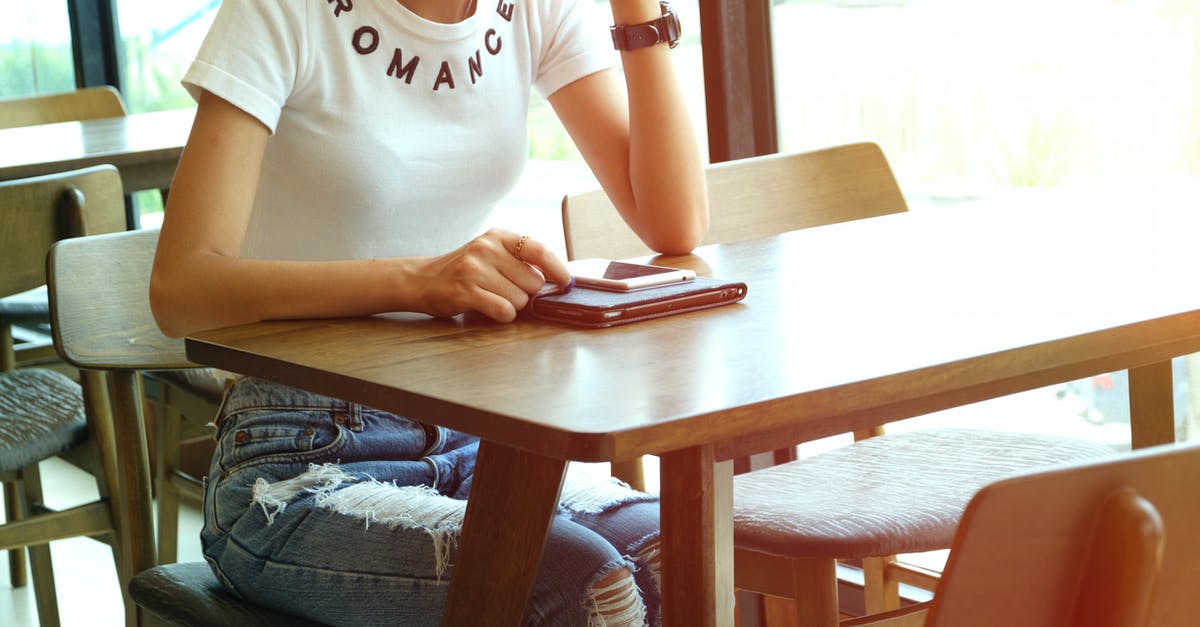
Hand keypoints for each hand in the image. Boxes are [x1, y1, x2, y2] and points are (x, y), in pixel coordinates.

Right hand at [412, 229, 570, 322]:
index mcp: (498, 236)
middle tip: (503, 290)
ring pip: (520, 300)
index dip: (558, 269)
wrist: (422, 280)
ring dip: (511, 305)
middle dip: (525, 293)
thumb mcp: (491, 253)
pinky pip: (503, 311)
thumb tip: (559, 278)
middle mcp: (487, 248)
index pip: (539, 250)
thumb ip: (520, 260)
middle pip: (534, 282)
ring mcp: (474, 269)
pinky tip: (487, 308)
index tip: (567, 282)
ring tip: (490, 296)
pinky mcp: (465, 291)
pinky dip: (501, 316)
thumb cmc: (465, 270)